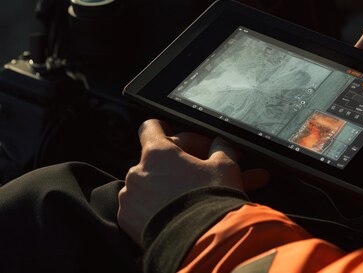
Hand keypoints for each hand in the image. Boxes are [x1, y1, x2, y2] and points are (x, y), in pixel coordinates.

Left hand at [117, 120, 252, 245]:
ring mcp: (130, 197)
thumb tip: (221, 143)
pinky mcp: (128, 221)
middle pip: (155, 158)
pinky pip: (142, 206)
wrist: (199, 243)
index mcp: (158, 152)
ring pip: (150, 183)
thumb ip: (221, 148)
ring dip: (168, 185)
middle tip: (202, 170)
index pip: (151, 128)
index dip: (164, 129)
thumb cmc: (210, 200)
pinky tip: (179, 210)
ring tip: (193, 194)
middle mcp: (138, 172)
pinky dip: (157, 206)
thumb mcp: (225, 167)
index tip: (172, 134)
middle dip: (178, 163)